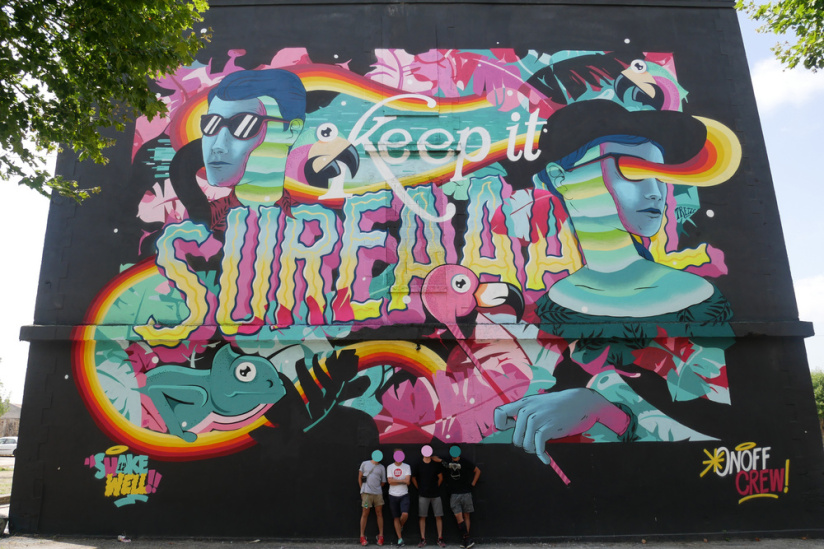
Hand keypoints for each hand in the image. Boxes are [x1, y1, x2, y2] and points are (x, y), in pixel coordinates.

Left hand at [494, 388, 628, 464]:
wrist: (580, 402)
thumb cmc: (558, 406)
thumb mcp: (538, 404)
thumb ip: (525, 412)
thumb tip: (511, 426)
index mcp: (523, 403)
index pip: (499, 413)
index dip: (502, 425)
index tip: (511, 428)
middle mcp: (527, 410)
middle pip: (515, 438)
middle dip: (524, 444)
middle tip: (535, 443)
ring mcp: (537, 418)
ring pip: (525, 444)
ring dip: (532, 450)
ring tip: (540, 448)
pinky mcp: (547, 427)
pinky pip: (537, 447)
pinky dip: (541, 455)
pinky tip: (545, 458)